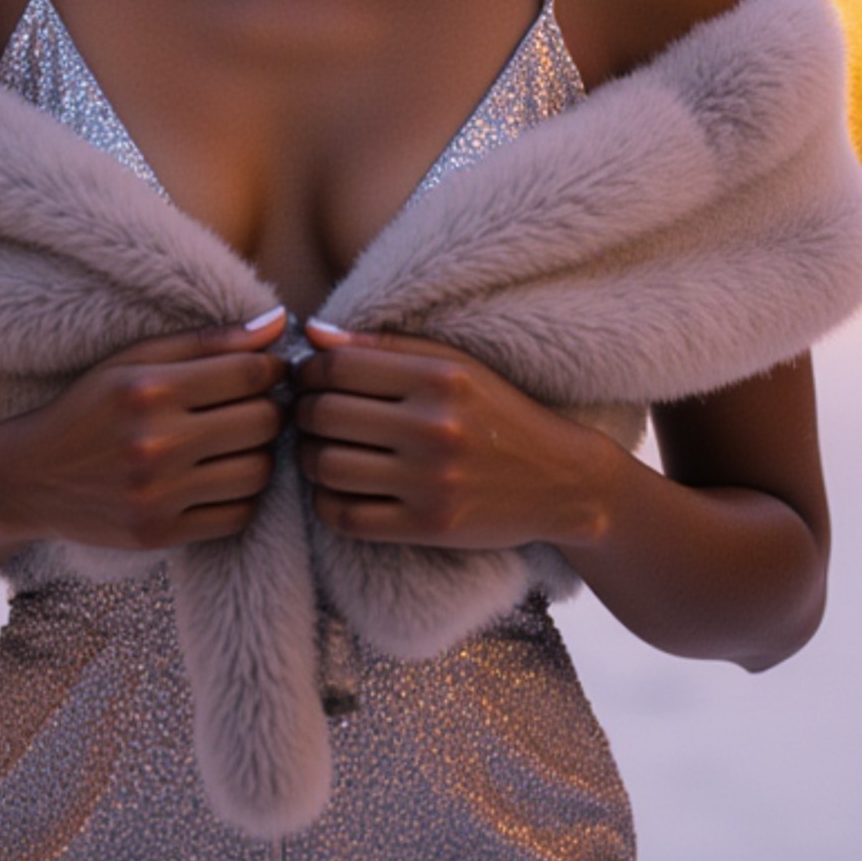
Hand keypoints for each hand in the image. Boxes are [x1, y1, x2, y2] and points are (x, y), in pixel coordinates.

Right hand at [0, 310, 288, 551]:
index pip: (250, 374)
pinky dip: (242, 497)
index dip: (274, 369)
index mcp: (149, 389)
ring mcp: (156, 494)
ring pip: (258, 472)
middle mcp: (154, 443)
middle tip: (256, 407)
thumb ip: (209, 340)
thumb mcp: (136, 358)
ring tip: (239, 443)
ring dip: (261, 455)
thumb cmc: (90, 407)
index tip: (268, 372)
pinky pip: (238, 516)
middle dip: (271, 410)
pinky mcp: (158, 533)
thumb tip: (280, 323)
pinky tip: (221, 478)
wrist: (31, 477)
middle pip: (263, 423)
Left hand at [293, 320, 614, 549]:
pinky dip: (324, 502)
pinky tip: (335, 488)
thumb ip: (383, 346)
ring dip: (307, 458)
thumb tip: (311, 334)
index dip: (306, 371)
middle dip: (300, 413)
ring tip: (319, 449)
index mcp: (440, 377)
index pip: (337, 367)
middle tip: (305, 415)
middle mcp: (435, 427)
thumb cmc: (498, 413)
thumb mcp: (454, 364)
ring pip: (326, 466)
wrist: (561, 480)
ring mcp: (431, 480)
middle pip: (323, 415)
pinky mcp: (429, 526)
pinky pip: (345, 516)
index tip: (307, 378)